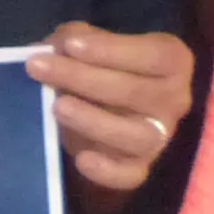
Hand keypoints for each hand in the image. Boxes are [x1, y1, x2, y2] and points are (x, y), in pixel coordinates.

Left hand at [30, 21, 193, 194]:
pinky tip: (82, 159)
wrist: (108, 107)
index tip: (69, 45)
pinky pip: (131, 176)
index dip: (111, 50)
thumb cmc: (104, 66)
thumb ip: (77, 38)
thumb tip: (55, 47)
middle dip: (82, 78)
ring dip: (94, 121)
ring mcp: (160, 137)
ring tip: (57, 106)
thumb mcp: (92, 43)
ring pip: (137, 136)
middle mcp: (174, 100)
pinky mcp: (141, 166)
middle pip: (135, 92)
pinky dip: (108, 171)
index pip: (153, 55)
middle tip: (38, 68)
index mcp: (172, 62)